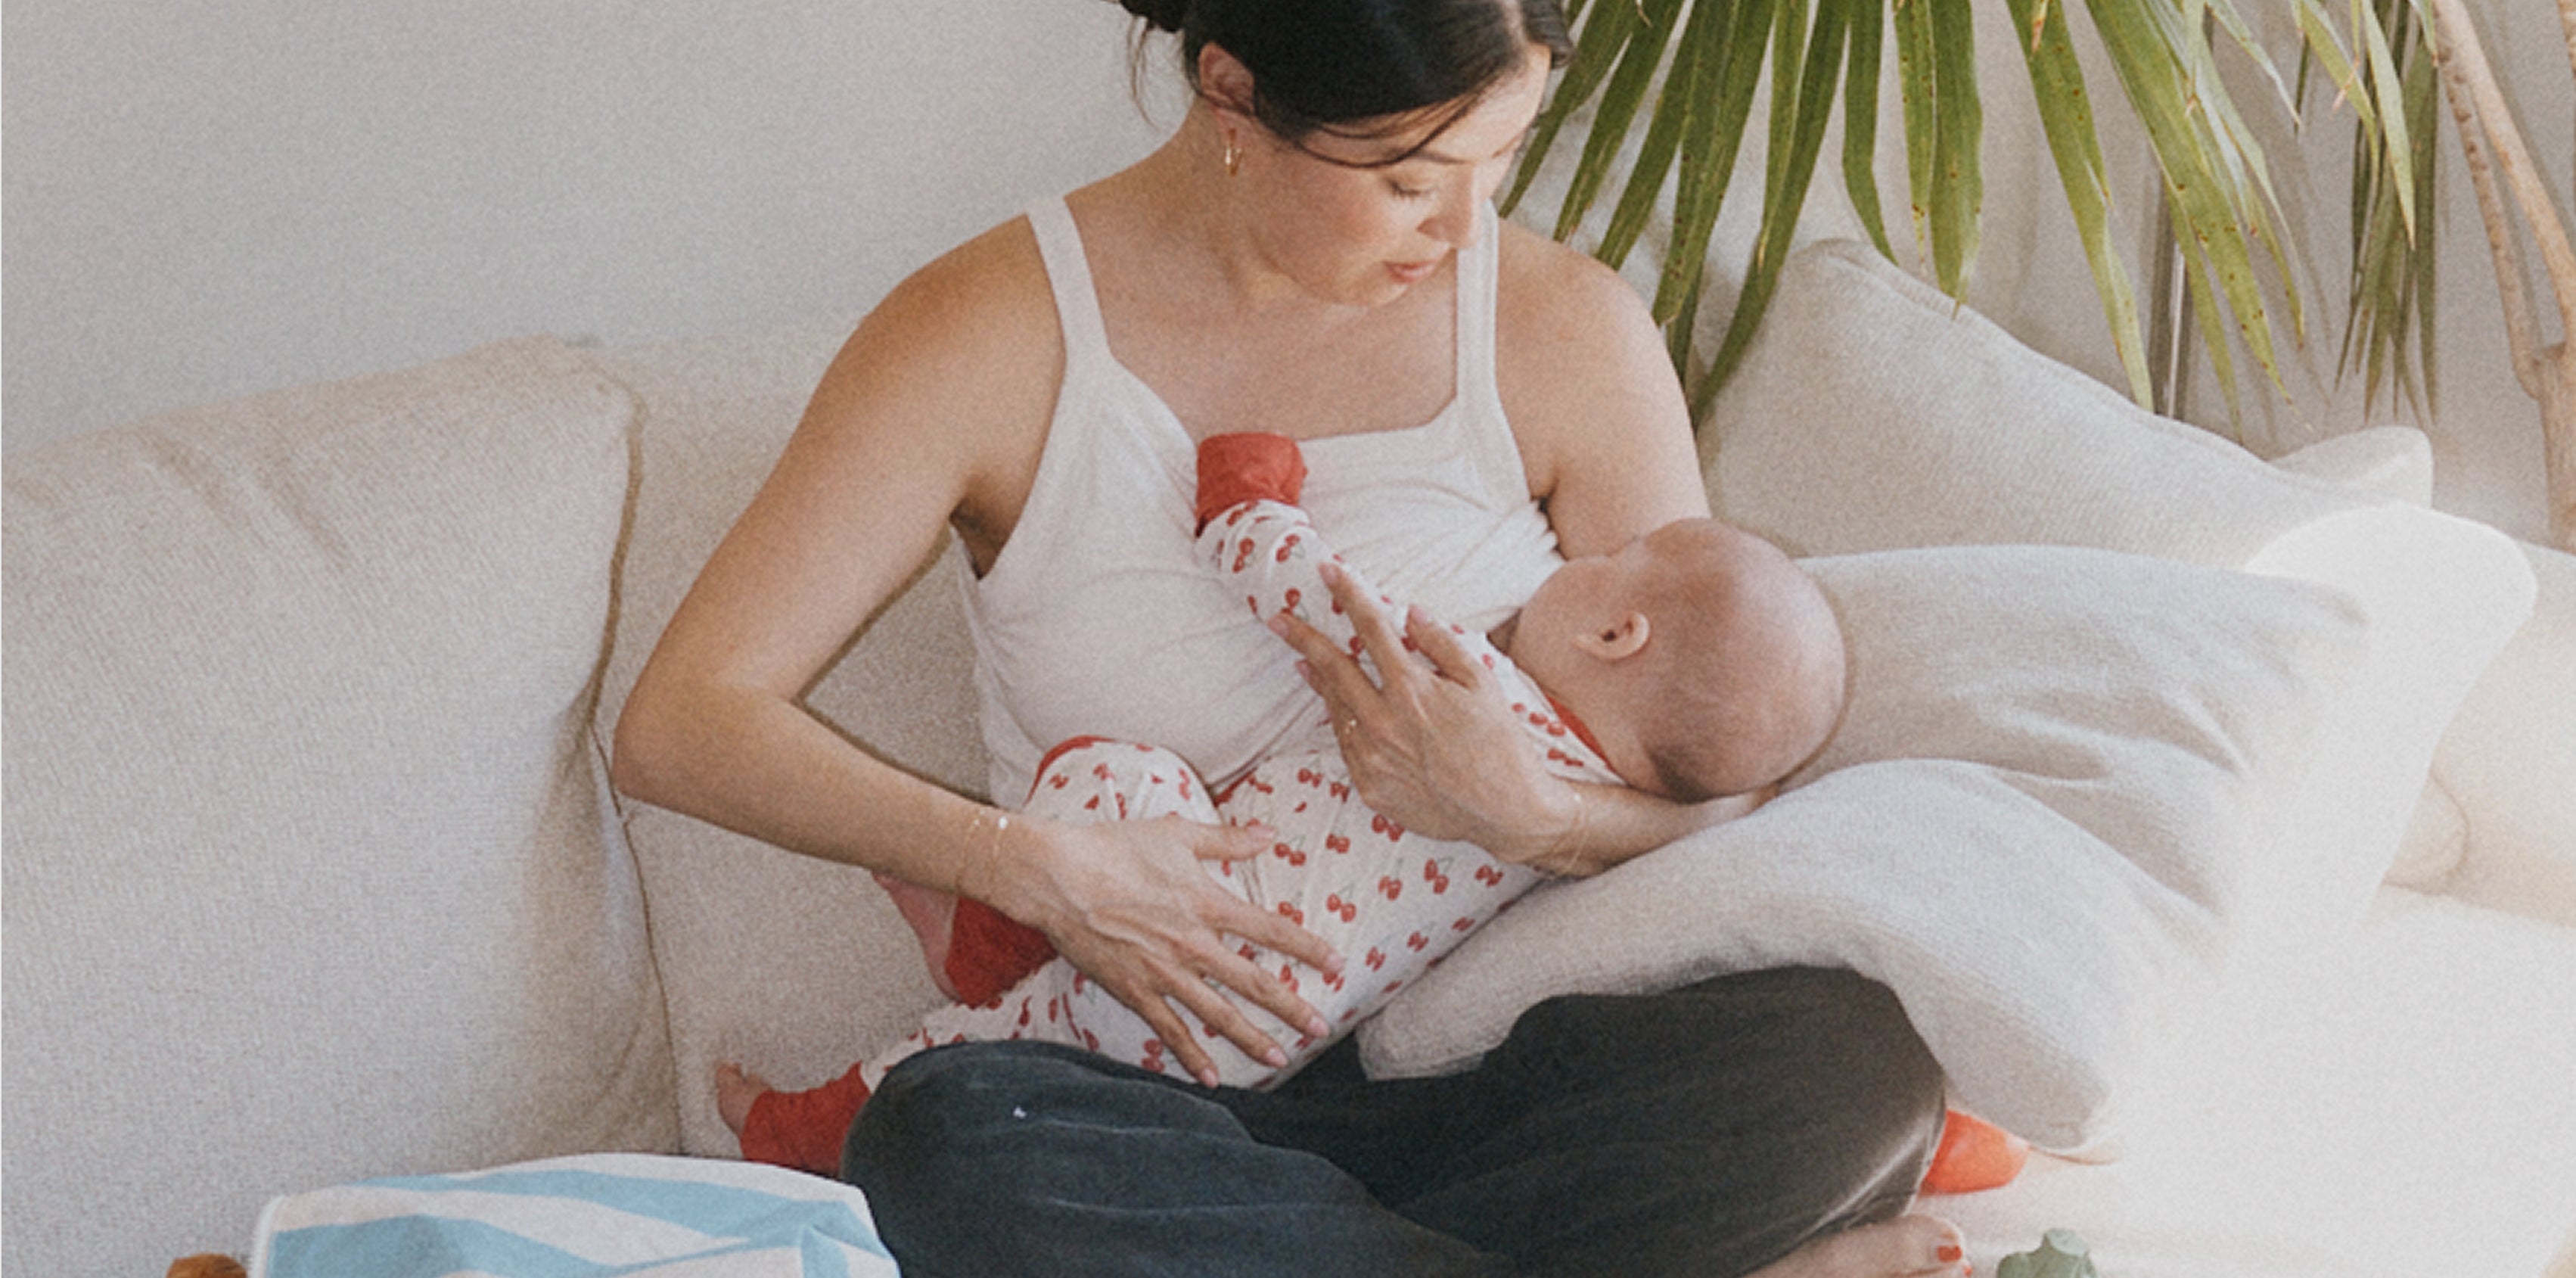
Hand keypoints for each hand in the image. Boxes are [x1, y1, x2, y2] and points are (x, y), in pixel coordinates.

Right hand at [995, 814, 1341, 1086]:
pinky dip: (1191, 1055)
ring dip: (1251, 1039)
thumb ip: (1227, 839)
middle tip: (1320, 1028)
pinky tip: (1211, 1076)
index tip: (1336, 963)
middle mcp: (1192, 944)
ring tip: (1279, 1059)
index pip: (1271, 930)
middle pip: (1253, 982)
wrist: (1057, 877)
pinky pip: (1169, 1030)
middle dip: (1290, 1007)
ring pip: (1218, 1013)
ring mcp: (1163, 973)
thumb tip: (1270, 833)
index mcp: (1207, 903)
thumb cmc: (1115, 847)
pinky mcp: (1134, 991)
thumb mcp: (1177, 834)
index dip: (1307, 948)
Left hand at [1268, 561, 1576, 862]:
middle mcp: (1384, 722)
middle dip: (1302, 638)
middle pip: (1332, 668)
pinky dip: (1341, 722)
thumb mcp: (1482, 682)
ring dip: (1319, 681)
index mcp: (1411, 689)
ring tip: (1304, 662)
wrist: (1507, 811)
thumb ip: (1441, 644)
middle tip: (1279, 619)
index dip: (1348, 594)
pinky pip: (1346, 745)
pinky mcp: (1370, 788)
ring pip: (1335, 709)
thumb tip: (1410, 613)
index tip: (1328, 571)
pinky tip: (1340, 710)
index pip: (1370, 628)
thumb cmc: (1501, 743)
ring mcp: (1372, 759)